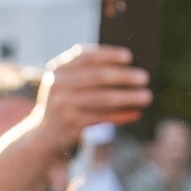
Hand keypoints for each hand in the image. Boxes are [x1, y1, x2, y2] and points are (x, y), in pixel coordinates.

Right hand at [30, 44, 152, 149]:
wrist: (43, 135)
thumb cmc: (65, 104)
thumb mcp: (68, 84)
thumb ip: (87, 73)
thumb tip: (127, 68)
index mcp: (57, 69)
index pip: (85, 56)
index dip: (108, 55)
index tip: (129, 57)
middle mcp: (57, 85)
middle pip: (97, 76)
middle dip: (124, 76)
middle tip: (144, 77)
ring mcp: (63, 105)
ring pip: (103, 98)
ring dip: (128, 97)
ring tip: (147, 97)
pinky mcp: (71, 123)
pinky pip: (102, 117)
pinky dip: (121, 115)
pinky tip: (135, 113)